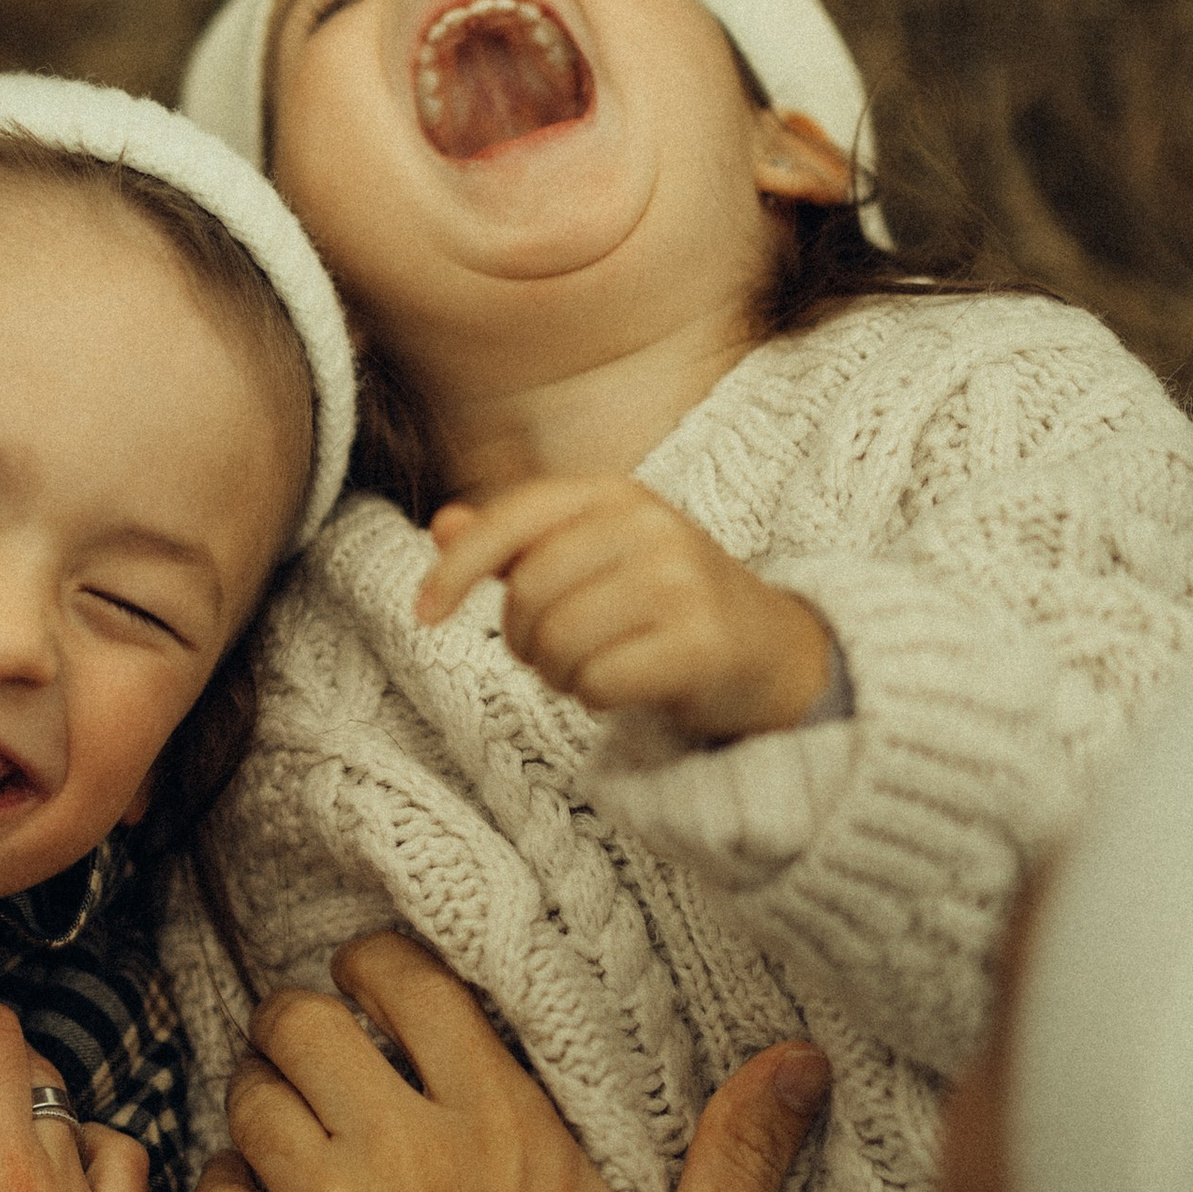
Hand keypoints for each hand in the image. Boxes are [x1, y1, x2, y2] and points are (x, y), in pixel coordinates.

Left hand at [194, 930, 828, 1191]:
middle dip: (307, 1022)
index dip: (379, 969)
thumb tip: (802, 1061)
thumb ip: (742, 1159)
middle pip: (300, 1021)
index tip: (384, 988)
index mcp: (502, 1129)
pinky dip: (231, 1185)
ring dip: (267, 1098)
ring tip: (299, 1123)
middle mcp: (400, 1152)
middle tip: (328, 1049)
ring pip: (249, 1094)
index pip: (404, 983)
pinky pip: (213, 1188)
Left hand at [416, 477, 832, 741]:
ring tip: (592, 667)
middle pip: (528, 594)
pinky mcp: (701, 643)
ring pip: (558, 642)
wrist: (769, 650)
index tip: (423, 615)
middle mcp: (649, 525)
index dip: (454, 570)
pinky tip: (624, 686)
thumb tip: (442, 526)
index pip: (511, 520)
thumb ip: (516, 542)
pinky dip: (595, 698)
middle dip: (524, 639)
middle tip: (555, 652)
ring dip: (558, 673)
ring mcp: (680, 582)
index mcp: (613, 494)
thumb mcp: (590, 555)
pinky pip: (599, 683)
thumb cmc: (662, 600)